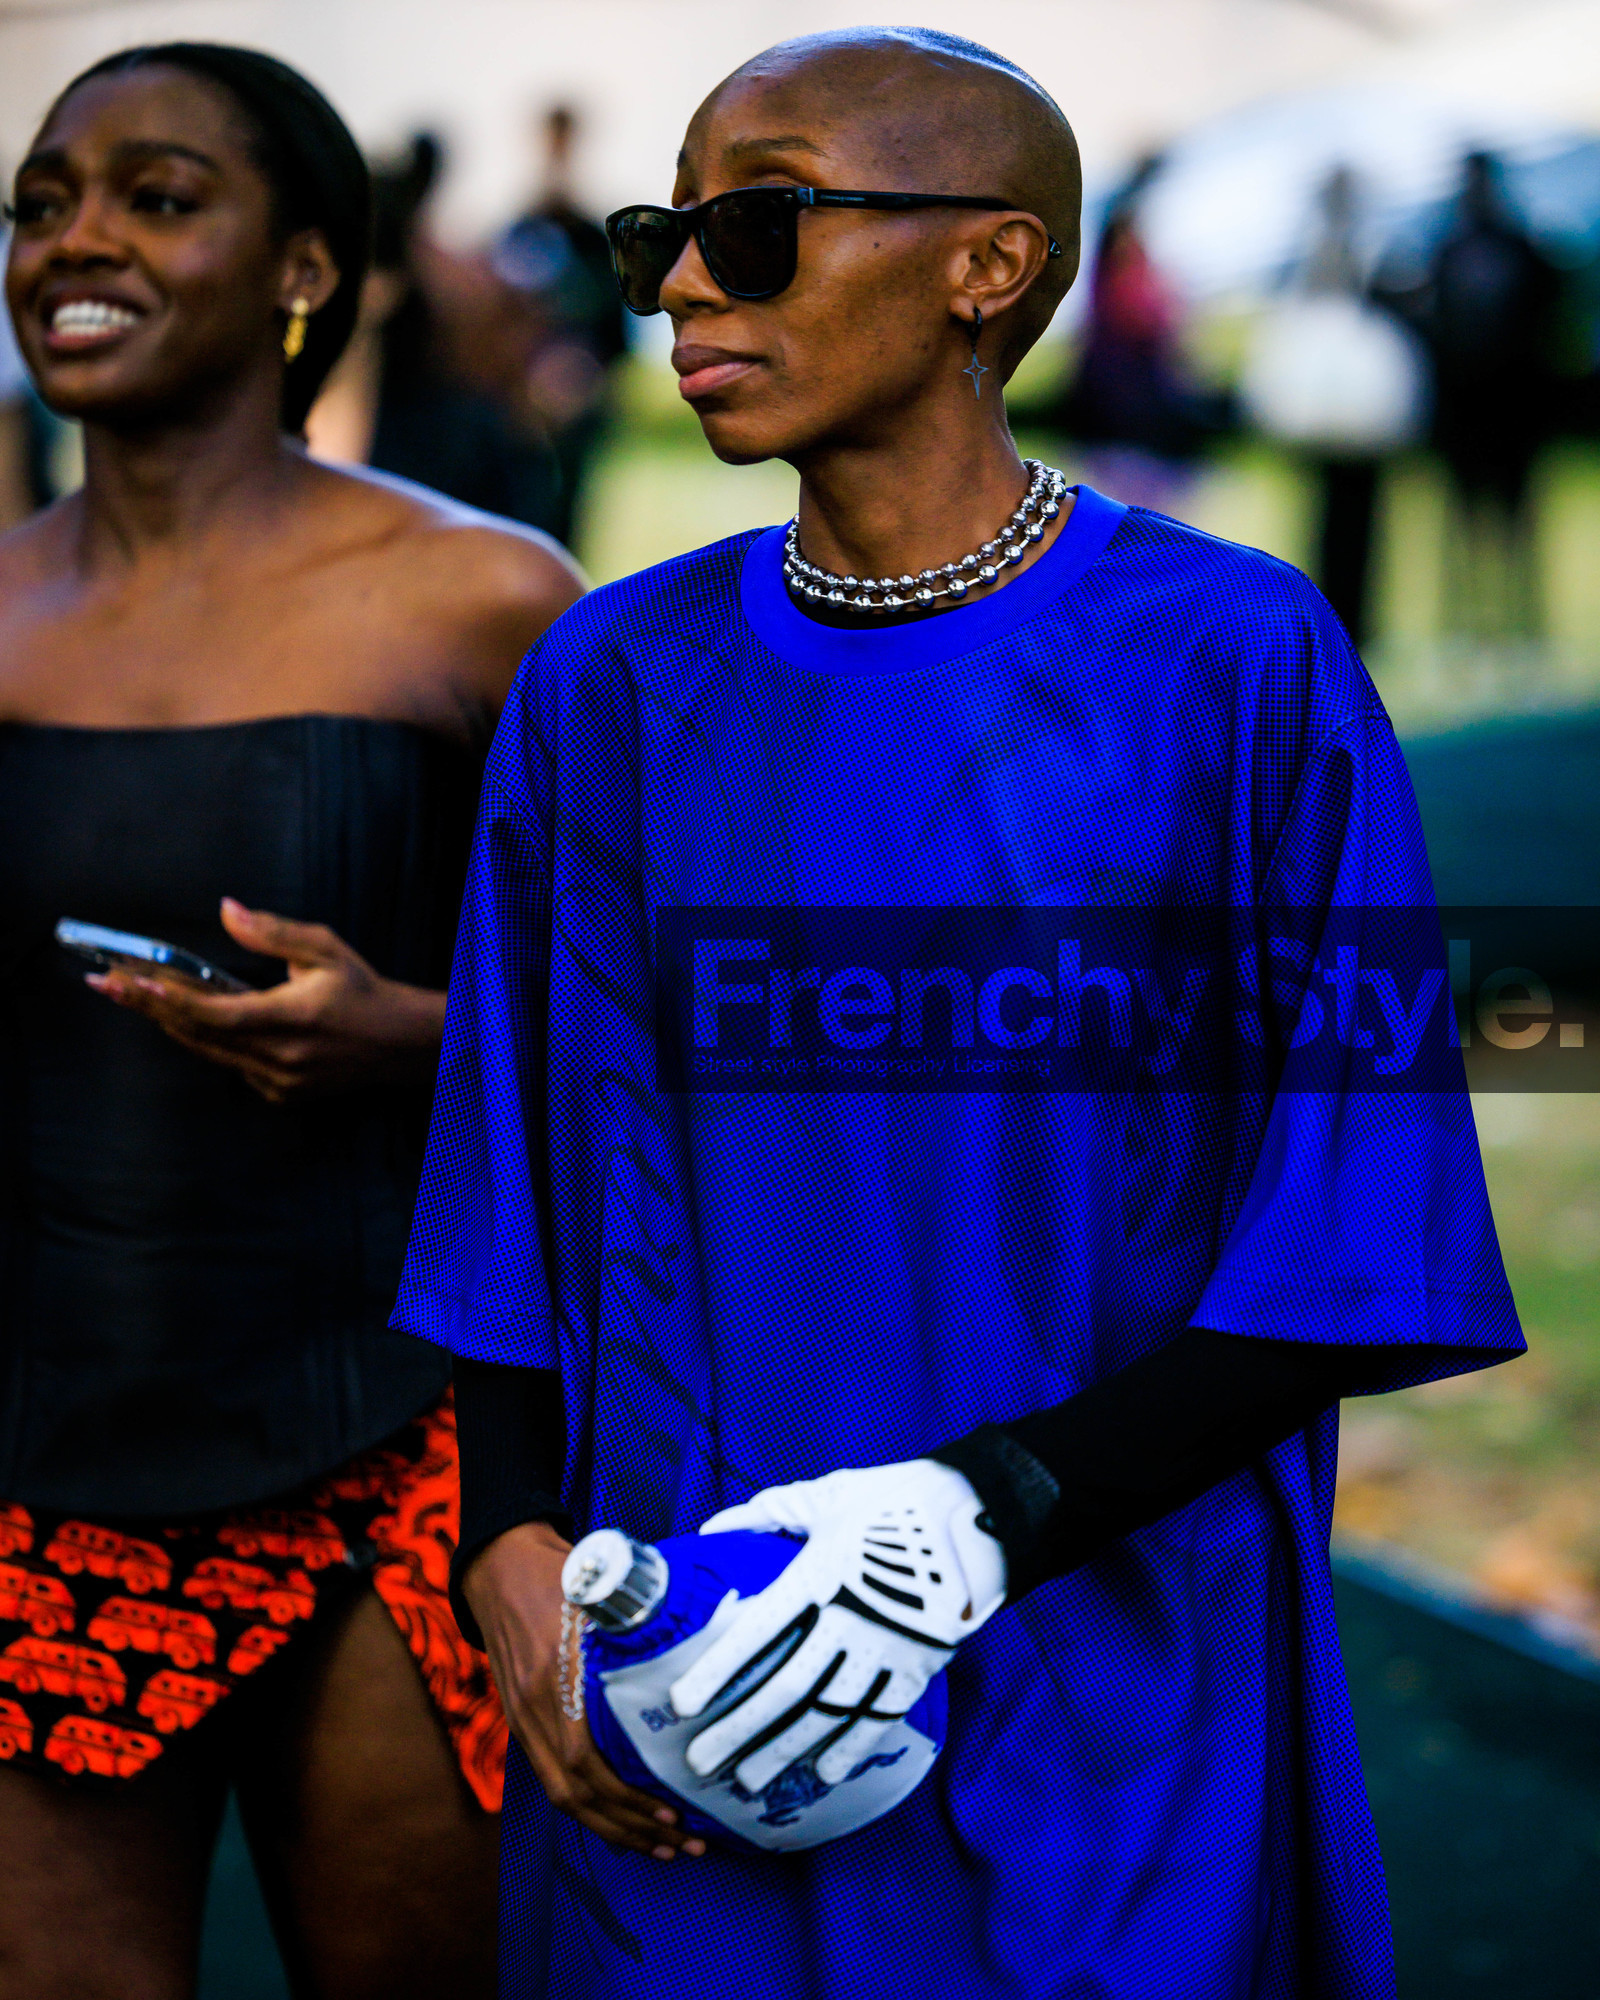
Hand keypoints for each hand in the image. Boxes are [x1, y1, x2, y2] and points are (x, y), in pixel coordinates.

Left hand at [88, 897, 446, 1102]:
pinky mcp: (280, 1094)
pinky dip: (208, 1041)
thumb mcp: (324, 949)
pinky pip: (230, 1065)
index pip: (213, 1012)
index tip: (131, 981)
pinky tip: (189, 1020)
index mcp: (290, 1018)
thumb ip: (272, 932)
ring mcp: (278, 1082)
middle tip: (107, 984)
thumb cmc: (362, 991)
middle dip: (148, 1007)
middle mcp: (280, 1057)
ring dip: (168, 1023)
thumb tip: (227, 910)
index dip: (168, 998)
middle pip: (196, 1034)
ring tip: (133, 997)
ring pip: (207, 1052)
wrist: (400, 1044)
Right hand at [463, 1521, 705, 1860]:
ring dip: (611, 1828)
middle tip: (684, 1845)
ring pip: (561, 1795)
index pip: (582, 1764)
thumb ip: (634, 1619)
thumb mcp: (597, 1589)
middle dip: (629, 1829)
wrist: (498, 1560)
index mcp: (551, 1679)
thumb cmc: (557, 1570)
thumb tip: (695, 1645)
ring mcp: (521, 1716)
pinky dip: (588, 1806)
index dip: (627, 1799)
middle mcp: (531, 1707)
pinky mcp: (520, 1717)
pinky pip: (551, 1776)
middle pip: (574, 1795)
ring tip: (660, 1847)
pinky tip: (620, 1820)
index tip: (673, 1815)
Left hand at [669, 1460, 1005, 1795]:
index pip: (758, 1634)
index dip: (717, 1672)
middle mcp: (849, 1621)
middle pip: (786, 1688)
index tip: (682, 1704)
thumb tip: (712, 1529)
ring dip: (784, 1750)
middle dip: (739, 1729)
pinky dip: (851, 1748)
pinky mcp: (919, 1667)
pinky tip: (823, 1774)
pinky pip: (878, 1718)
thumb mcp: (827, 1495)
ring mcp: (887, 1650)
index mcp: (820, 1575)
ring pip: (826, 1713)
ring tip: (748, 1780)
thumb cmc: (894, 1500)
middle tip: (700, 1762)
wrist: (980, 1517)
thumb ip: (765, 1514)